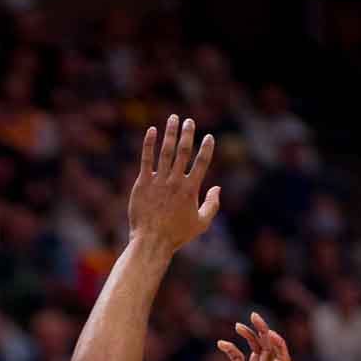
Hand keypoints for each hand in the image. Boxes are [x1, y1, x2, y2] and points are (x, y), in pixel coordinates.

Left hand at [128, 117, 219, 253]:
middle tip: (189, 121)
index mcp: (190, 190)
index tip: (209, 137)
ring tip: (173, 118)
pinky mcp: (143, 184)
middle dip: (188, 134)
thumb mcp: (201, 224)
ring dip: (170, 133)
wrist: (151, 242)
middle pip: (183, 152)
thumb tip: (218, 187)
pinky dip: (149, 144)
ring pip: (166, 151)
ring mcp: (158, 181)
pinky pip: (146, 159)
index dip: (206, 148)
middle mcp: (175, 182)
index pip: (201, 163)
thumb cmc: (176, 235)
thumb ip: (212, 205)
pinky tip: (151, 131)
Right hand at [204, 312, 290, 360]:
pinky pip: (236, 357)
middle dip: (263, 331)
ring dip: (248, 336)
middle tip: (254, 316)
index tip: (269, 332)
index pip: (282, 357)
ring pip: (254, 350)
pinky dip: (230, 348)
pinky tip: (220, 344)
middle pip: (268, 348)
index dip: (279, 343)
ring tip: (238, 326)